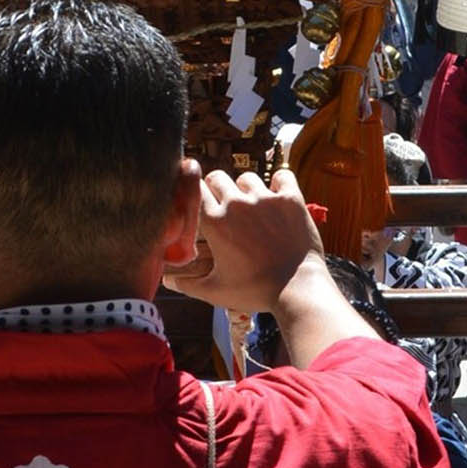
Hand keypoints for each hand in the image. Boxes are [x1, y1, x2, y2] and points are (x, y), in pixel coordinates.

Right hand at [160, 166, 319, 314]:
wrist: (298, 288)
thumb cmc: (255, 290)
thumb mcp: (216, 291)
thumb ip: (188, 284)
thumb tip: (168, 281)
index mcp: (215, 222)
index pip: (194, 190)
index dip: (194, 193)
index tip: (197, 198)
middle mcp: (237, 204)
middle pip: (217, 177)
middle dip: (217, 188)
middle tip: (224, 204)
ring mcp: (265, 198)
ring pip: (247, 178)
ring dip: (246, 188)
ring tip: (252, 204)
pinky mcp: (290, 199)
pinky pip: (281, 176)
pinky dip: (279, 183)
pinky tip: (278, 194)